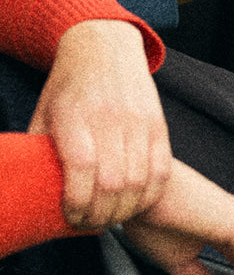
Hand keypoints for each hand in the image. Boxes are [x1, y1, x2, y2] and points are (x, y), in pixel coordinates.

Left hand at [28, 20, 170, 229]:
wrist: (106, 51)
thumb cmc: (69, 87)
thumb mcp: (44, 113)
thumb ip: (40, 150)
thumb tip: (32, 189)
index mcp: (75, 116)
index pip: (82, 169)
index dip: (78, 202)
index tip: (70, 216)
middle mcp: (110, 119)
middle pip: (113, 182)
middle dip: (101, 214)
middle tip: (90, 224)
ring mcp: (139, 123)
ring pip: (139, 182)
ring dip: (125, 209)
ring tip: (111, 218)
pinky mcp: (160, 127)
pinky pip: (161, 172)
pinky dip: (149, 196)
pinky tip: (135, 204)